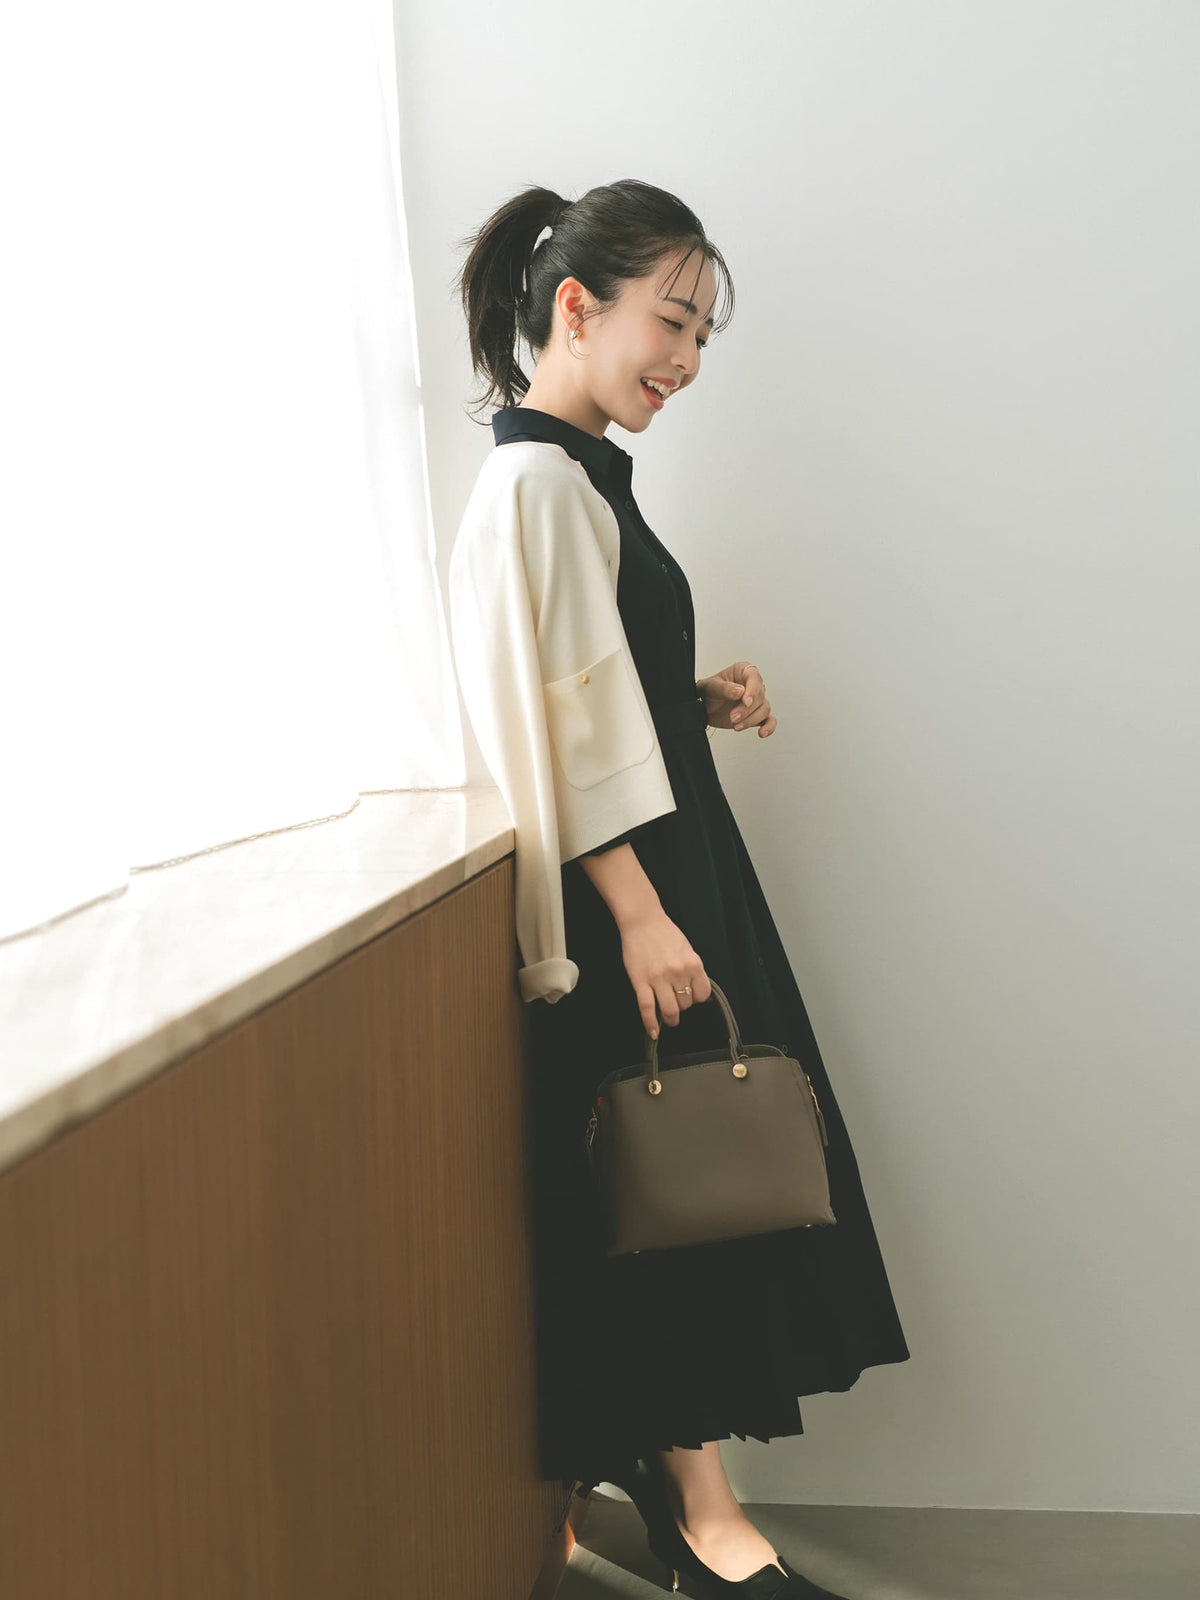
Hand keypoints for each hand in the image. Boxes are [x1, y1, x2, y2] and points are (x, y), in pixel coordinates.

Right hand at [617, 908, 712, 1039]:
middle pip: (686, 1004)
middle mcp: (678, 972)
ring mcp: (659, 978)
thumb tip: (698, 992)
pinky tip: (653, 1031)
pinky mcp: (641, 981)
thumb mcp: (687, 949)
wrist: (642, 920)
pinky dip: (651, 1023)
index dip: (697, 999)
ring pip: (670, 1010)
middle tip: (676, 1003)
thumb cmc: (664, 932)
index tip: (691, 998)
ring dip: (671, 1018)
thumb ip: (693, 970)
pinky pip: (647, 1008)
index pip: (702, 995)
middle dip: (682, 1006)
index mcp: (693, 963)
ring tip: (668, 1018)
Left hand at [697, 661, 776, 737]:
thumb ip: (724, 688)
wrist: (703, 707)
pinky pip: (769, 720)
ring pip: (764, 709)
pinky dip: (769, 727)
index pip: (754, 678)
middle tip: (733, 717)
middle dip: (747, 710)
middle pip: (760, 696)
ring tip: (736, 726)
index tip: (746, 702)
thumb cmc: (708, 692)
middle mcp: (751, 685)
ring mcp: (755, 701)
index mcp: (743, 672)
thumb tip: (740, 691)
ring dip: (751, 719)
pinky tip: (762, 732)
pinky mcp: (755, 715)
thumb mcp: (711, 687)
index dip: (752, 691)